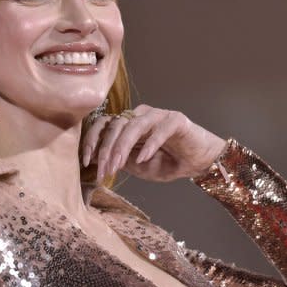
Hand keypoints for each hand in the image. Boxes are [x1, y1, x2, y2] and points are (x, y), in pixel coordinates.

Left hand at [82, 103, 227, 183]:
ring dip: (122, 147)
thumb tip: (95, 160)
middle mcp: (140, 115)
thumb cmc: (167, 163)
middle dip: (107, 150)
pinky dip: (149, 144)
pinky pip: (159, 129)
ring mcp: (158, 115)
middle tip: (104, 171)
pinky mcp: (176, 120)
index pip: (104, 124)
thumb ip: (119, 160)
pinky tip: (143, 159)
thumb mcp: (137, 167)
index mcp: (128, 124)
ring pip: (134, 125)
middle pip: (116, 125)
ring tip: (117, 166)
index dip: (93, 140)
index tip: (87, 161)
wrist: (199, 163)